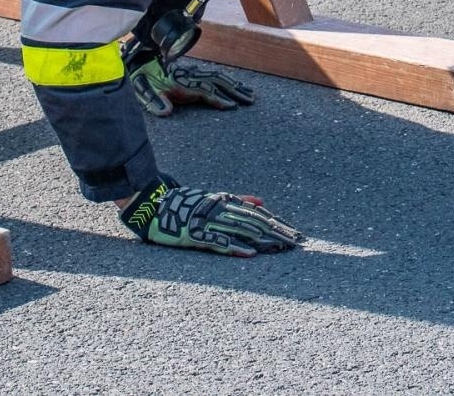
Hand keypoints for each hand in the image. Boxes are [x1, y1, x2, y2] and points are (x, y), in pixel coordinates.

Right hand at [120, 177, 303, 256]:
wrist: (154, 205)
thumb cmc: (186, 204)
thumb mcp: (214, 199)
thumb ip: (239, 201)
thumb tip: (263, 202)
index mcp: (227, 202)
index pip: (260, 214)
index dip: (280, 224)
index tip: (298, 234)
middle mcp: (222, 210)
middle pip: (257, 222)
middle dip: (280, 232)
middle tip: (299, 242)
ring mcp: (210, 222)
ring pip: (243, 231)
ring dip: (265, 240)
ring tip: (283, 246)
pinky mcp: (197, 235)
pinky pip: (220, 242)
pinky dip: (236, 248)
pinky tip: (252, 254)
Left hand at [129, 59, 254, 116]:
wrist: (139, 59)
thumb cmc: (143, 78)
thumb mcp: (144, 90)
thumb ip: (155, 101)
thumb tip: (166, 111)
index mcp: (182, 82)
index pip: (205, 91)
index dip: (218, 98)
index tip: (232, 106)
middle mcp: (191, 76)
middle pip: (218, 82)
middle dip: (235, 91)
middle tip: (251, 99)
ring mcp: (194, 74)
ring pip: (219, 79)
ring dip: (235, 86)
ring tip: (251, 95)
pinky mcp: (194, 74)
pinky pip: (214, 77)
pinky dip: (228, 81)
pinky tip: (236, 86)